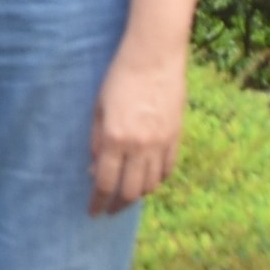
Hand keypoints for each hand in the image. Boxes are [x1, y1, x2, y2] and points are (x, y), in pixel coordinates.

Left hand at [89, 41, 185, 214]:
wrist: (154, 57)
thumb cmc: (118, 77)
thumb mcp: (98, 108)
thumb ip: (96, 141)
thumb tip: (94, 170)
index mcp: (114, 138)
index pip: (105, 183)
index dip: (98, 202)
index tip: (93, 213)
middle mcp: (139, 146)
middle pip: (130, 191)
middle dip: (117, 205)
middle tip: (109, 210)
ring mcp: (161, 143)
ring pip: (151, 184)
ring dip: (137, 195)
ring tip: (127, 197)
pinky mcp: (176, 136)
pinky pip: (167, 169)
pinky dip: (156, 180)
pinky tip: (147, 181)